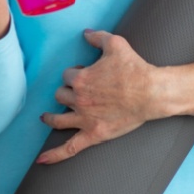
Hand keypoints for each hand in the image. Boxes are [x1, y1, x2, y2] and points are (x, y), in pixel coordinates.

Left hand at [37, 30, 162, 164]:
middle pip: (61, 95)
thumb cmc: (135, 68)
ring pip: (58, 119)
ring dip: (51, 117)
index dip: (75, 73)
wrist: (151, 92)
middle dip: (67, 92)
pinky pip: (70, 147)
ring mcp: (84, 119)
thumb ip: (97, 37)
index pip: (67, 75)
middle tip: (79, 92)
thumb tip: (85, 33)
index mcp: (80, 79)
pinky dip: (55, 155)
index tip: (85, 73)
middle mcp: (78, 99)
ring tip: (47, 117)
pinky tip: (41, 160)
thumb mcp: (116, 44)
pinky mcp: (94, 134)